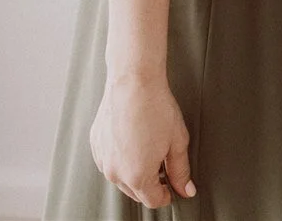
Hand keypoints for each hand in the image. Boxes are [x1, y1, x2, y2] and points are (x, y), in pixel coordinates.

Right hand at [89, 71, 193, 208]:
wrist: (133, 82)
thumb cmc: (155, 108)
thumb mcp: (177, 142)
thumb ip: (181, 170)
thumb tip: (186, 188)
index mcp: (137, 176)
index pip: (153, 200)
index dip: (167, 194)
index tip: (172, 187)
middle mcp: (115, 172)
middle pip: (136, 191)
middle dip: (151, 184)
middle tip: (165, 167)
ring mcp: (103, 159)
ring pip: (121, 177)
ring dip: (135, 171)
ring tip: (150, 149)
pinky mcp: (96, 144)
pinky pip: (110, 160)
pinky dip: (122, 158)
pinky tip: (135, 141)